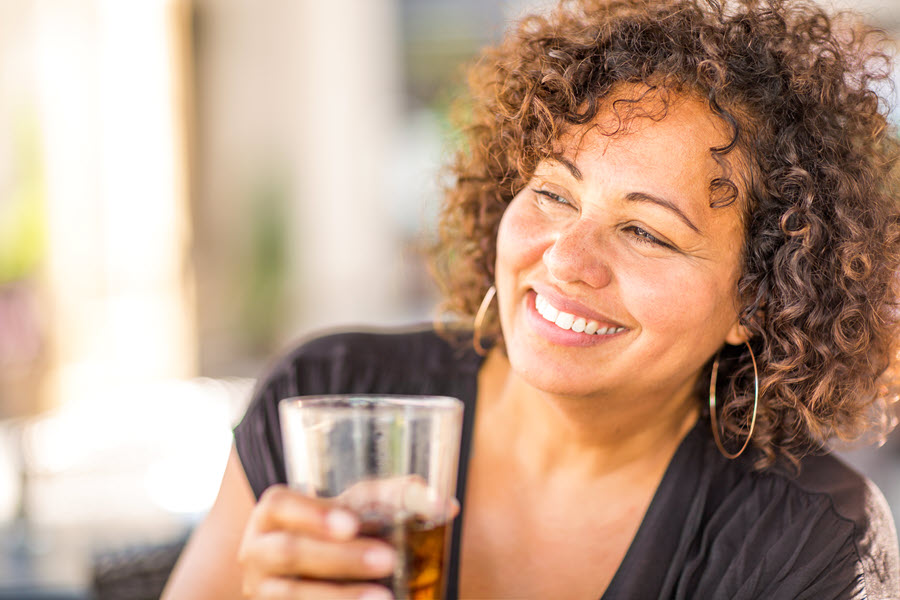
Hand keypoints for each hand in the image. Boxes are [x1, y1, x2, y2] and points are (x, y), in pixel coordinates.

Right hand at [238, 484, 395, 598]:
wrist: (305, 573)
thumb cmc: (332, 532)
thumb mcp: (354, 508)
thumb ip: (395, 499)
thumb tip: (445, 505)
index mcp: (273, 513)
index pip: (281, 505)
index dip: (314, 514)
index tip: (352, 523)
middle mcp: (257, 551)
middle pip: (290, 552)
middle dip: (341, 558)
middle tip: (388, 559)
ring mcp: (262, 589)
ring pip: (291, 595)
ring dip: (340, 596)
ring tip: (385, 597)